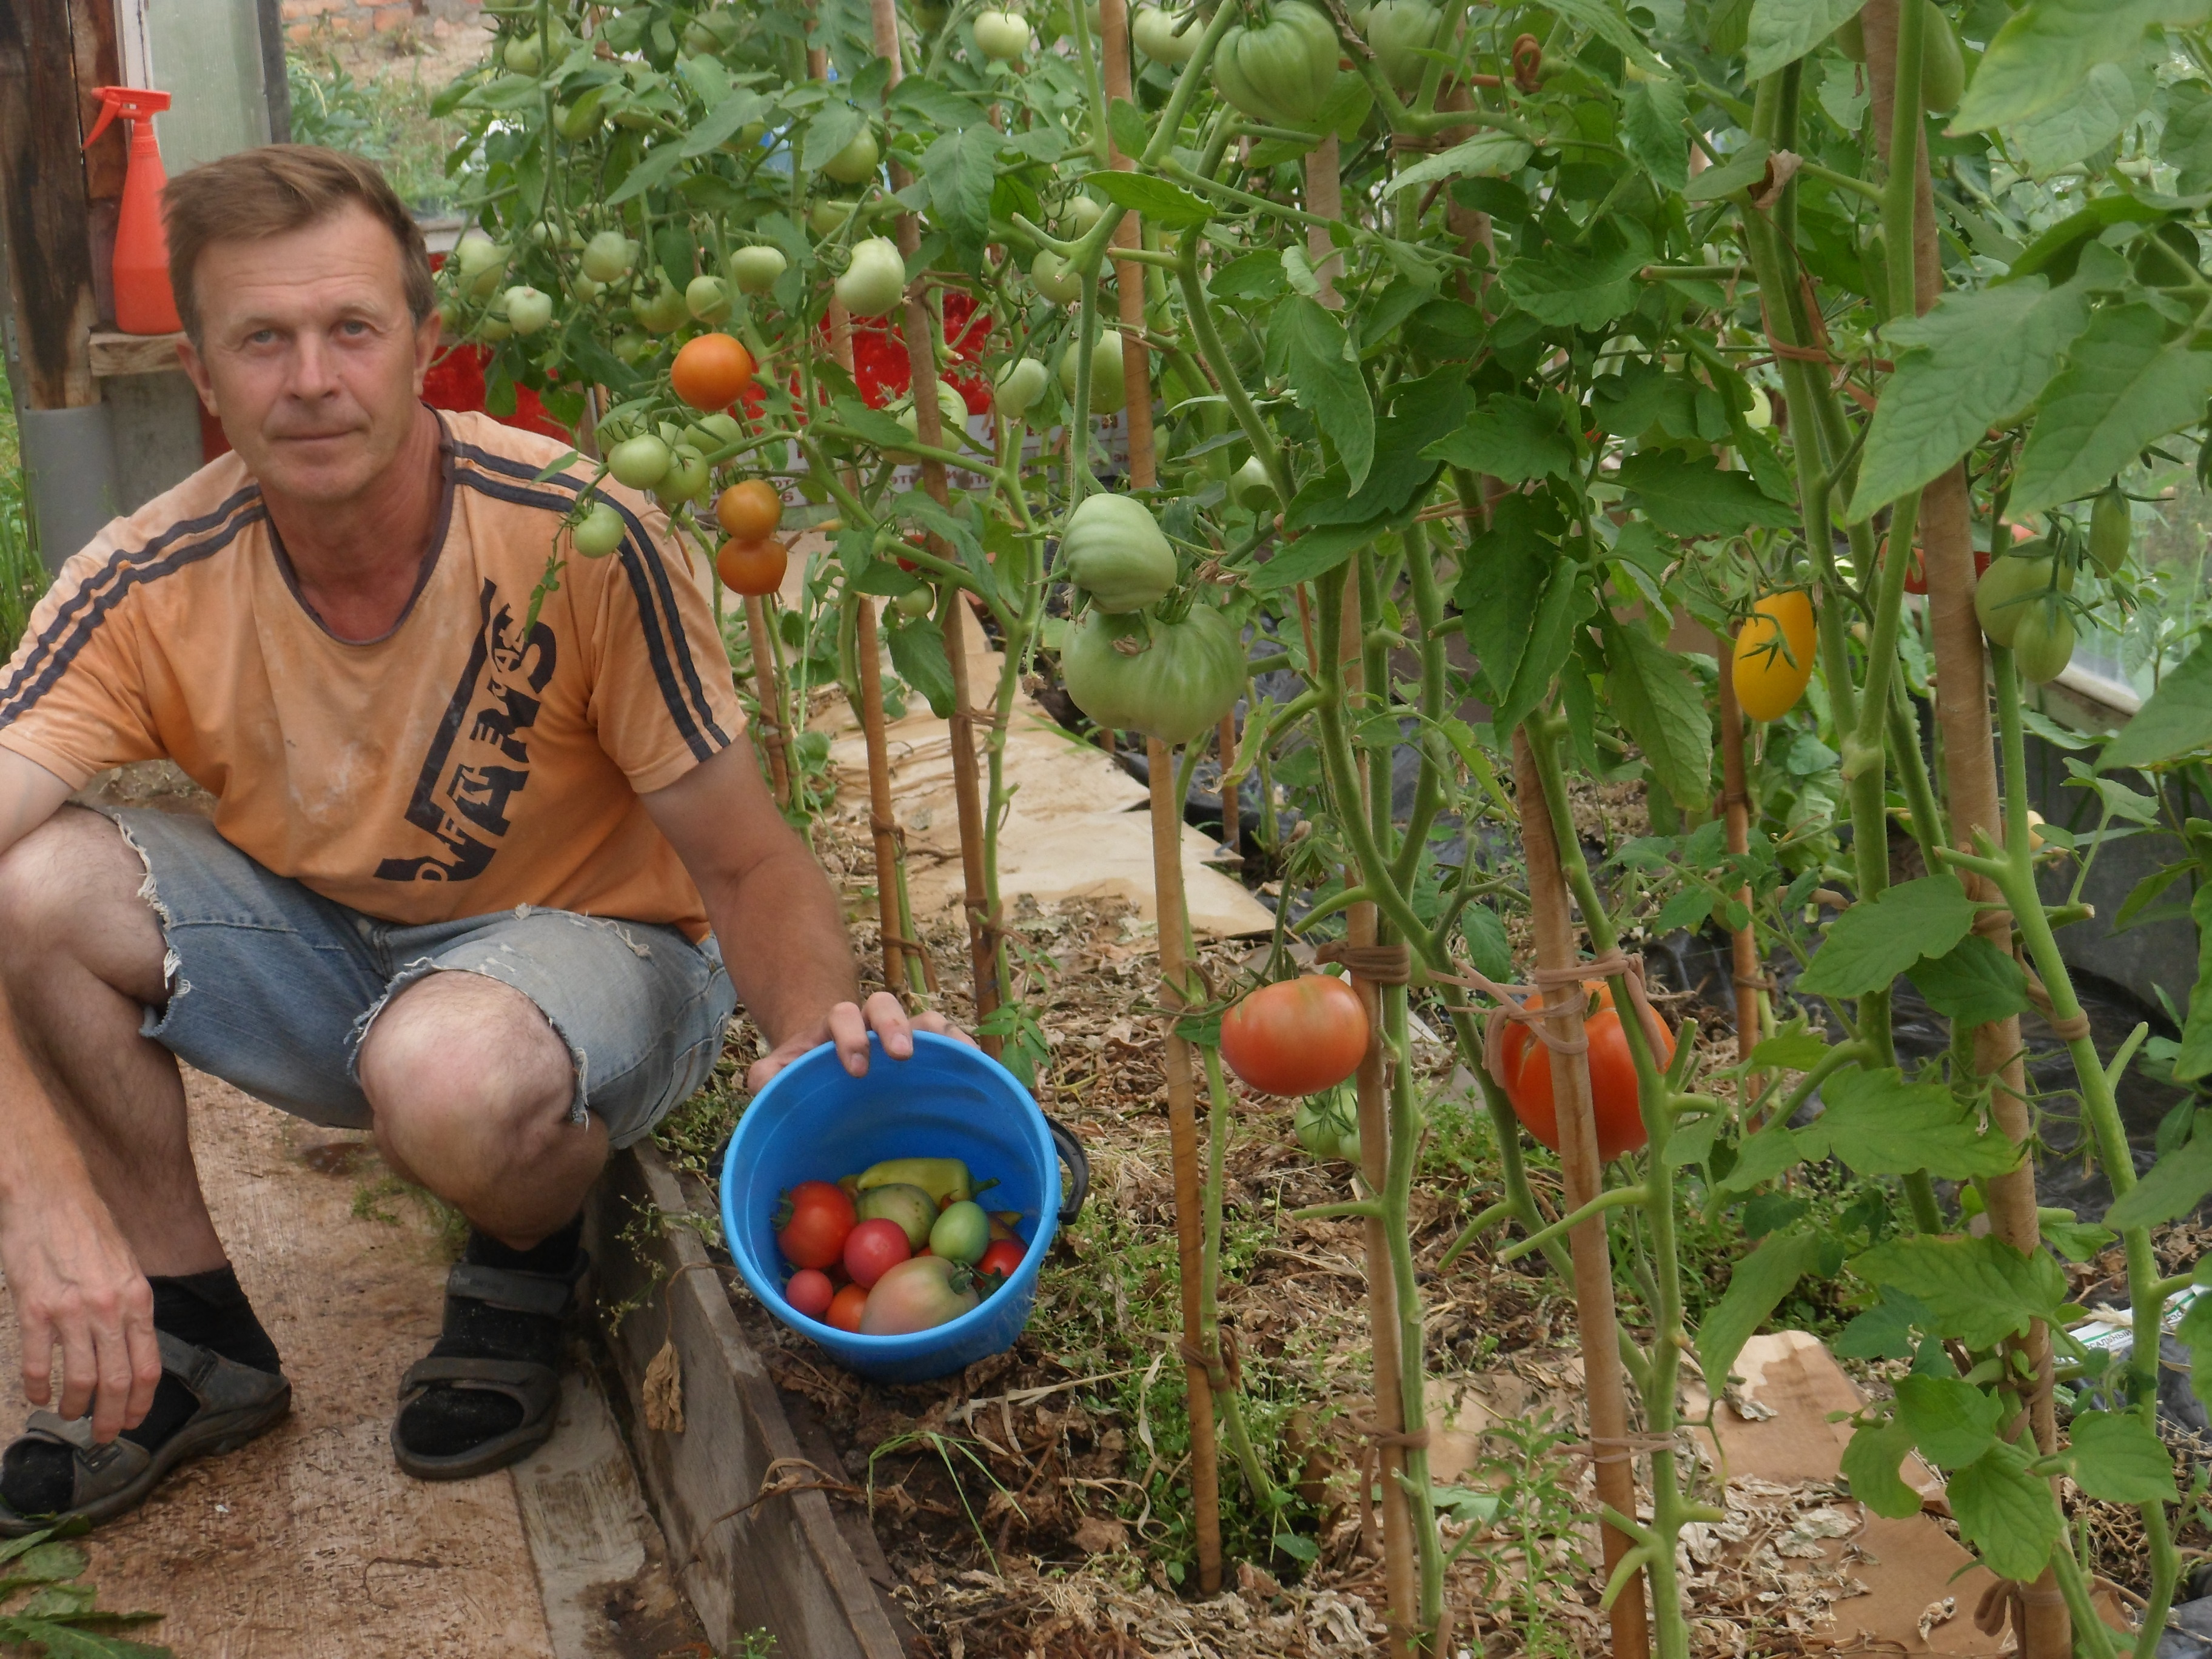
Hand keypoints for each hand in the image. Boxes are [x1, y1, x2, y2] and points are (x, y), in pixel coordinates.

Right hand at [0, 1191, 161, 1443]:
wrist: (49, 1195)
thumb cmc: (88, 1228)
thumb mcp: (125, 1265)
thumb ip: (129, 1306)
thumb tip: (131, 1346)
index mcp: (137, 1298)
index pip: (148, 1364)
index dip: (140, 1400)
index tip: (132, 1420)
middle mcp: (109, 1308)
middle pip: (117, 1380)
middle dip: (111, 1416)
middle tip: (102, 1436)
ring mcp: (71, 1310)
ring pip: (80, 1379)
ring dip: (75, 1406)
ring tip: (70, 1415)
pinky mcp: (33, 1309)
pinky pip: (38, 1363)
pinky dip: (38, 1387)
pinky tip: (38, 1396)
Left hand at [747, 991, 972, 1091]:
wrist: (826, 1058)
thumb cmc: (806, 1068)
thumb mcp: (782, 1068)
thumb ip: (768, 1074)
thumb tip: (762, 1083)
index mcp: (835, 1025)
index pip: (843, 1016)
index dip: (850, 1035)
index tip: (856, 1068)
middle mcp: (871, 1021)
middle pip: (885, 1005)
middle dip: (894, 1026)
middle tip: (901, 1054)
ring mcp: (902, 1032)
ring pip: (924, 1019)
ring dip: (939, 1034)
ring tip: (957, 1053)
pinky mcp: (926, 1049)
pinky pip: (949, 1040)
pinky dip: (963, 1047)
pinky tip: (976, 1063)